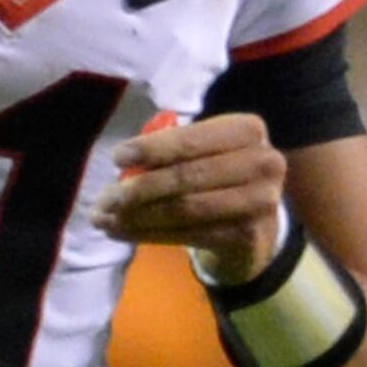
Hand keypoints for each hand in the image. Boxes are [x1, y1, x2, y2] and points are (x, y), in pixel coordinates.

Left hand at [92, 112, 283, 282]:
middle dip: (138, 188)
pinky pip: (187, 234)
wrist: (254, 228)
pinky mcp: (247, 236)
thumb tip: (124, 166)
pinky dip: (147, 234)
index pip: (192, 139)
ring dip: (137, 215)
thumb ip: (170, 151)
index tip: (117, 158)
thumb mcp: (203, 154)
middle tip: (104, 198)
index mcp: (248, 130)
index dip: (152, 149)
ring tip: (104, 218)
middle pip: (187, 176)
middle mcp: (263, 162)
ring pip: (184, 209)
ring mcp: (261, 202)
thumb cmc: (216, 178)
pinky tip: (121, 232)